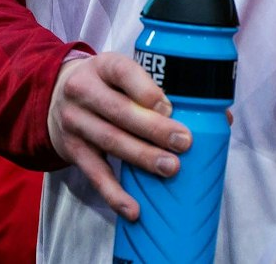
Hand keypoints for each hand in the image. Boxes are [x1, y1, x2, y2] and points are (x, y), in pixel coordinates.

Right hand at [46, 52, 190, 220]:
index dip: (145, 90)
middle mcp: (84, 91)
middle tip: (184, 142)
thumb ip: (164, 89)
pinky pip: (95, 174)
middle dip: (154, 128)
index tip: (169, 107)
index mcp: (104, 66)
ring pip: (110, 141)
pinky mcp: (72, 150)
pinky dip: (114, 193)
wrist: (54, 97)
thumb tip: (221, 117)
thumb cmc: (106, 85)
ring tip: (170, 168)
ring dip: (141, 157)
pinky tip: (134, 208)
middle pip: (119, 111)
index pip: (123, 72)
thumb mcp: (125, 75)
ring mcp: (75, 122)